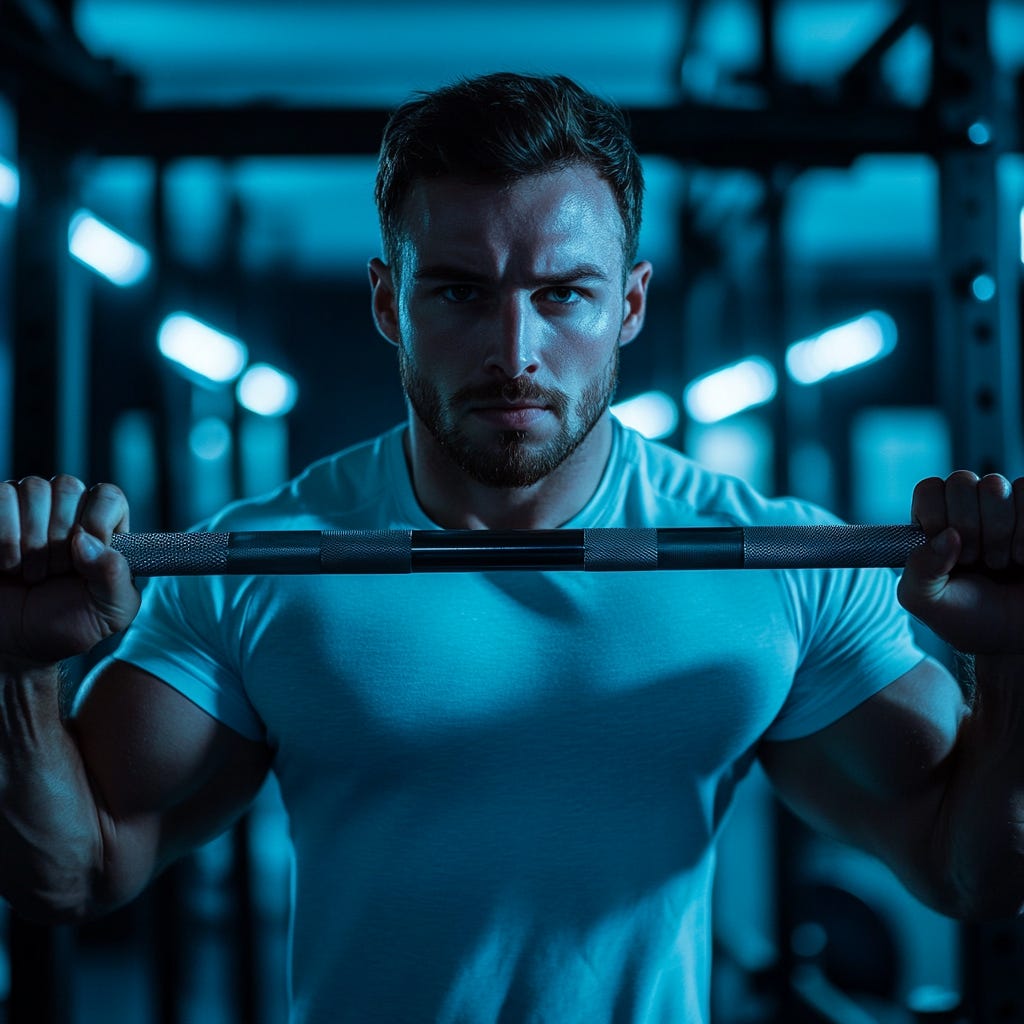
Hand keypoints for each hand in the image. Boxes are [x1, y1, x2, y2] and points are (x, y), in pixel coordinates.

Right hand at [0, 476, 140, 666]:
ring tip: (31, 572)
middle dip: (60, 537)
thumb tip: (86, 539)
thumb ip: (116, 576)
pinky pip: (1, 496)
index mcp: (103, 527)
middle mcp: (67, 509)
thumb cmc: (68, 624)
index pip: (107, 495)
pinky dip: (4, 535)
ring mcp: (28, 508)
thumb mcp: (111, 611)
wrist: (17, 644)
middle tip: (54, 572)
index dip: (96, 523)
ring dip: (31, 540)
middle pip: (68, 486)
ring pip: (34, 488)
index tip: (83, 561)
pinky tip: (7, 563)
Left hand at [898, 471, 1023, 652]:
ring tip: (1000, 562)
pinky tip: (1022, 556)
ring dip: (999, 532)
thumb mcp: (925, 601)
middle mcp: (967, 508)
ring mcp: (1003, 508)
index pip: (929, 489)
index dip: (937, 518)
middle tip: (975, 561)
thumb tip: (947, 536)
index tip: (948, 553)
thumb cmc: (968, 617)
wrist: (1013, 636)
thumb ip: (918, 570)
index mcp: (934, 522)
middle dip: (969, 528)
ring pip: (996, 485)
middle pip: (961, 481)